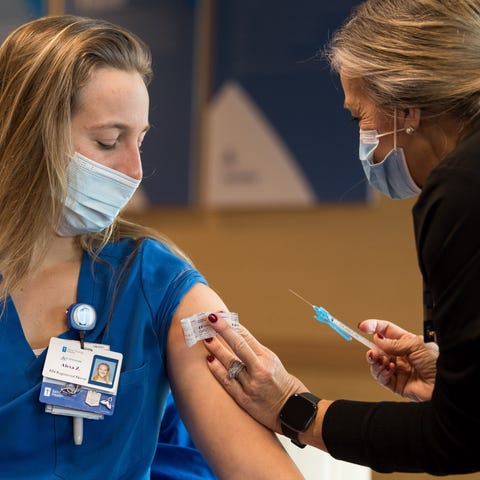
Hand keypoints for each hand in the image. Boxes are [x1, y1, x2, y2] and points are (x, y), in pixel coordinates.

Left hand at [203, 314, 306, 432]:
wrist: (291, 410)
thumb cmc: (279, 381)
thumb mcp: (271, 361)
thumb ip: (253, 350)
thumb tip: (233, 333)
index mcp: (267, 358)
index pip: (246, 337)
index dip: (231, 325)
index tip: (219, 315)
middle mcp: (260, 370)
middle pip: (238, 346)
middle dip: (223, 330)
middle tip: (209, 318)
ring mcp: (252, 385)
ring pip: (230, 364)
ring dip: (216, 349)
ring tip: (206, 338)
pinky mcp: (245, 400)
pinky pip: (228, 383)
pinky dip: (218, 371)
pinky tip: (209, 360)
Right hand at [359, 319, 438, 401]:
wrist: (444, 385)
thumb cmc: (437, 363)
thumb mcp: (415, 345)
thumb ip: (394, 343)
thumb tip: (377, 341)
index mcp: (406, 342)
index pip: (386, 331)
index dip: (374, 327)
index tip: (362, 326)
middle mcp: (400, 355)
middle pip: (378, 349)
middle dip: (372, 350)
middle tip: (372, 352)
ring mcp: (397, 369)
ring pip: (376, 363)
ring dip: (376, 361)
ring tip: (381, 361)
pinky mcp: (396, 384)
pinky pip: (381, 377)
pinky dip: (381, 372)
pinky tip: (388, 369)